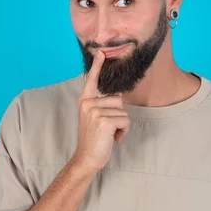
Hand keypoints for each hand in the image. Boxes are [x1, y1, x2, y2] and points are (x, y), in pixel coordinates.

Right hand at [72, 51, 130, 171]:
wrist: (87, 158)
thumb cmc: (95, 139)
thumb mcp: (96, 118)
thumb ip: (103, 105)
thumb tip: (117, 96)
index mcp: (85, 101)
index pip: (91, 80)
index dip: (97, 66)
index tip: (101, 52)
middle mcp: (87, 103)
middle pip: (118, 99)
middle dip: (119, 115)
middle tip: (108, 128)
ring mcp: (94, 111)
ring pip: (123, 111)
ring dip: (122, 125)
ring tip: (110, 134)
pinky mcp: (103, 121)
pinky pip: (125, 120)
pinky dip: (124, 131)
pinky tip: (114, 138)